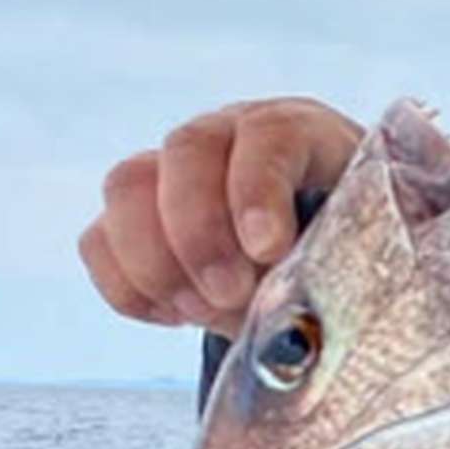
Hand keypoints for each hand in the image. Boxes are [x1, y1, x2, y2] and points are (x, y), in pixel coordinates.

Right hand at [81, 97, 366, 331]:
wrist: (306, 283)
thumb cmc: (339, 266)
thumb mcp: (351, 262)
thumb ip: (333, 270)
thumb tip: (294, 315)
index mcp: (298, 133)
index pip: (269, 133)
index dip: (259, 189)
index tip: (268, 250)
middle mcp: (226, 137)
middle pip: (184, 150)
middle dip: (199, 234)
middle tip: (230, 295)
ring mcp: (169, 172)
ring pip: (125, 186)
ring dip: (155, 262)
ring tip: (199, 311)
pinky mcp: (130, 219)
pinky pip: (97, 242)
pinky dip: (129, 288)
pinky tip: (175, 313)